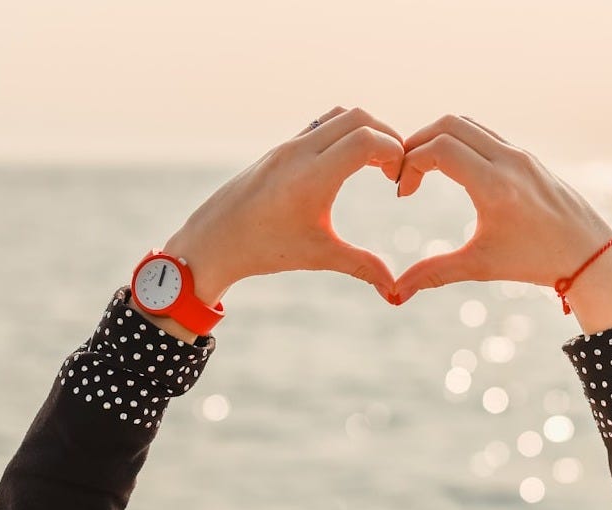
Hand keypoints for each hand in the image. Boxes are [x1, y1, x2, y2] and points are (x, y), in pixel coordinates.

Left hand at [164, 106, 404, 304]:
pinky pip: (323, 123)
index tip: (397, 183)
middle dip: (388, 137)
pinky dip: (346, 132)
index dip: (395, 153)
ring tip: (376, 164)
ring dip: (366, 130)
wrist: (214, 240)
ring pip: (340, 114)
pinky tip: (350, 163)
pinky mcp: (282, 147)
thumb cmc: (264, 249)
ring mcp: (289, 145)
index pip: (367, 140)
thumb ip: (362, 266)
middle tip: (394, 171)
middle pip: (360, 118)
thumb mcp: (318, 256)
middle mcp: (299, 152)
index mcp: (311, 177)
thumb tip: (394, 292)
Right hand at [393, 115, 611, 333]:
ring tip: (423, 171)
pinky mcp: (525, 155)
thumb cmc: (534, 262)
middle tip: (405, 175)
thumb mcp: (480, 266)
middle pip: (448, 125)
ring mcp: (519, 153)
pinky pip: (483, 133)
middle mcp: (508, 161)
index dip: (409, 164)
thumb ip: (433, 273)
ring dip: (437, 139)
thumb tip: (394, 295)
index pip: (439, 149)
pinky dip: (458, 141)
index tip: (402, 193)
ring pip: (466, 123)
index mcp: (495, 186)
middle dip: (416, 144)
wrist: (588, 254)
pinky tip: (450, 171)